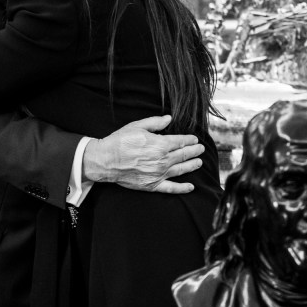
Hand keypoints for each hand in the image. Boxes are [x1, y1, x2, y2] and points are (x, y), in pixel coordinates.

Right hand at [81, 115, 205, 193]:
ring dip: (192, 166)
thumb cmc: (120, 141)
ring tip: (199, 163)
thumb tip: (169, 119)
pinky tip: (190, 187)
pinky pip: (171, 188)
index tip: (194, 139)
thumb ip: (155, 122)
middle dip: (194, 151)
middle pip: (183, 155)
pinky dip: (182, 188)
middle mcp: (163, 160)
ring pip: (181, 170)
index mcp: (160, 144)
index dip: (189, 140)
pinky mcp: (153, 185)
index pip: (180, 141)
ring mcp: (159, 174)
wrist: (106, 160)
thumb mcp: (137, 126)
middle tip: (200, 149)